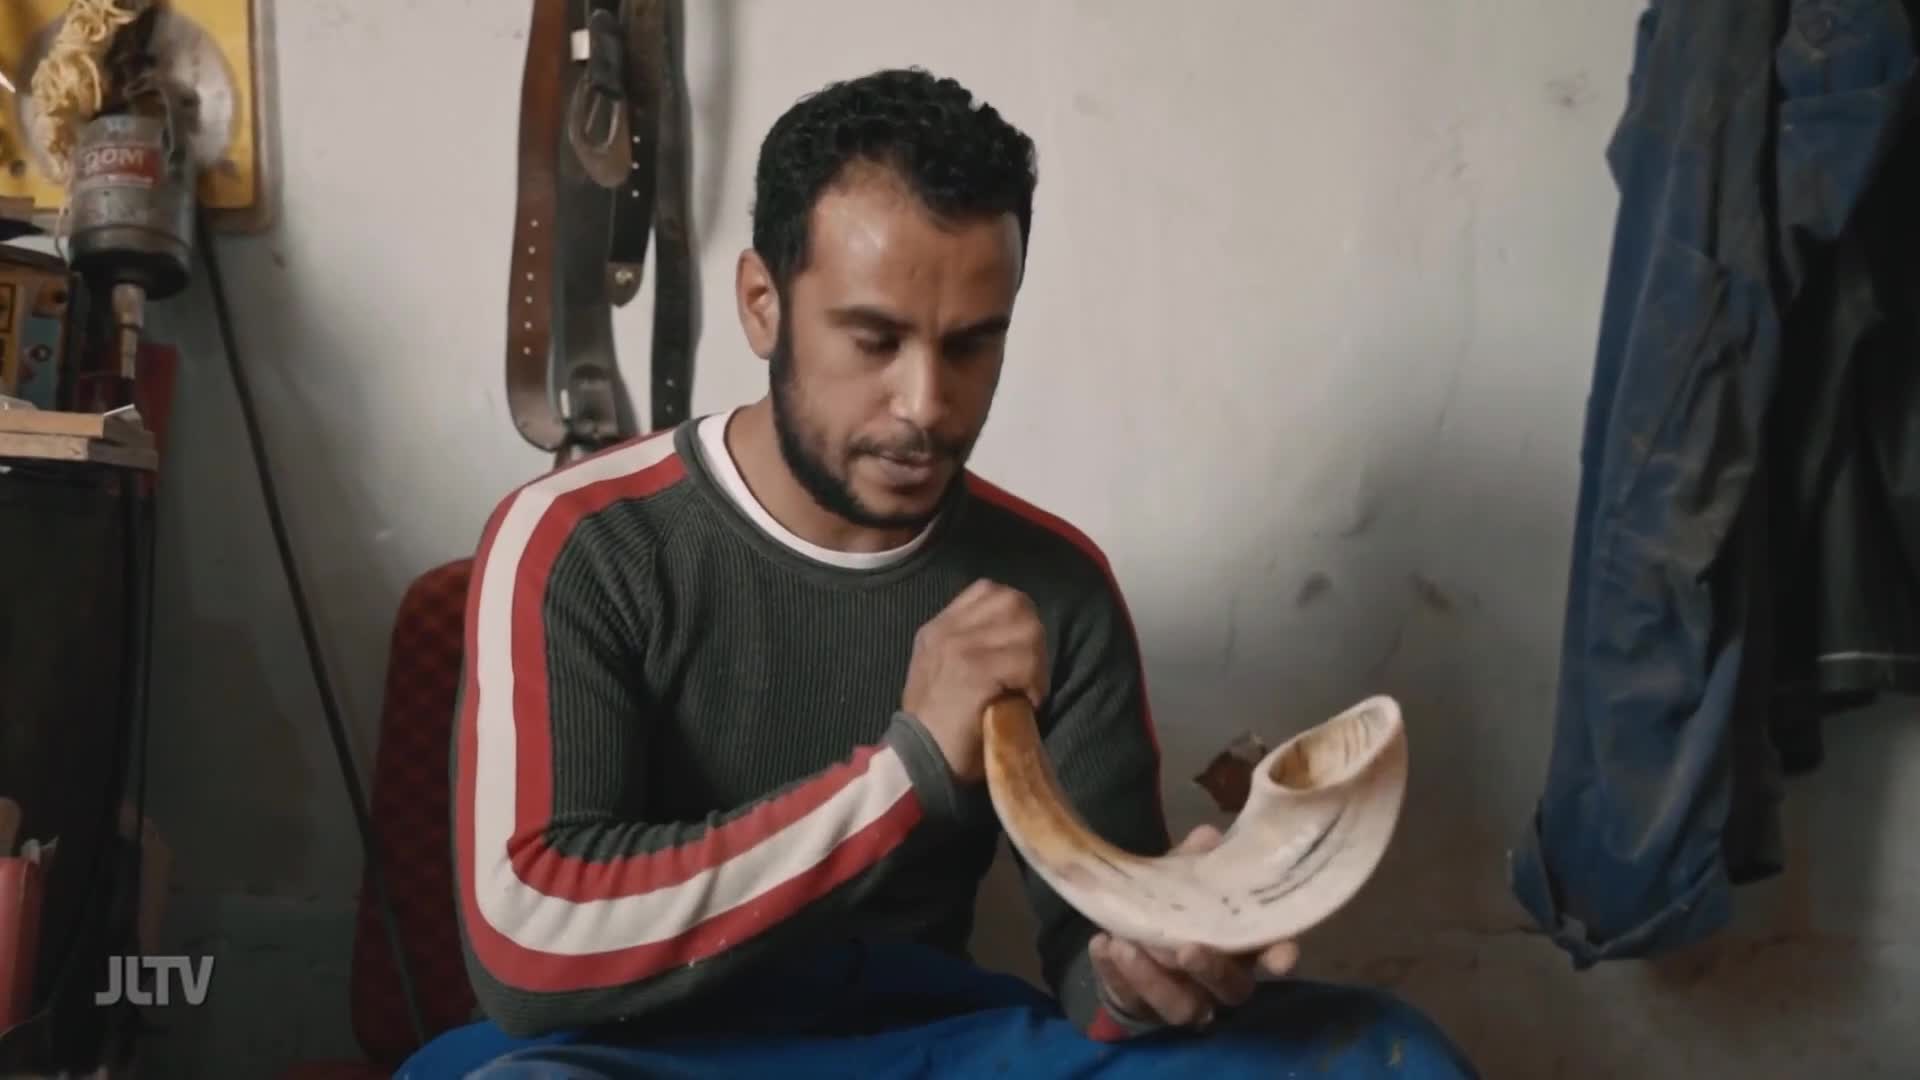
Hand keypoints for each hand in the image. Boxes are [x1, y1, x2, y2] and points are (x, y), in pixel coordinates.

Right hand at [901, 578, 1049, 782]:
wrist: (917, 763)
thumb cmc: (936, 728)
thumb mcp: (938, 673)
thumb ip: (964, 647)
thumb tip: (1007, 638)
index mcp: (938, 628)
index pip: (988, 591)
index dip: (1013, 617)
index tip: (1016, 651)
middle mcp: (947, 630)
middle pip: (1014, 602)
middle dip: (1032, 637)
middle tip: (1029, 673)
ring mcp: (960, 647)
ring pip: (1026, 629)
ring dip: (1036, 662)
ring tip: (1027, 689)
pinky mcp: (975, 670)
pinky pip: (1025, 660)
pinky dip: (1035, 683)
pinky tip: (1026, 702)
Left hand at [1087, 825, 1300, 1027]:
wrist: (1133, 938)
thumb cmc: (1175, 905)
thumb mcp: (1185, 878)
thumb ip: (1197, 862)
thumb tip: (1207, 836)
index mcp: (1242, 946)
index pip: (1273, 955)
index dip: (1280, 957)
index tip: (1279, 959)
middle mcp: (1221, 982)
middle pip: (1231, 990)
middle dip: (1210, 971)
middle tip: (1186, 949)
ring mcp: (1184, 1001)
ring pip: (1181, 1007)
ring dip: (1154, 980)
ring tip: (1126, 945)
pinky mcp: (1144, 1010)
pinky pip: (1131, 1000)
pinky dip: (1115, 974)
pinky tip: (1103, 944)